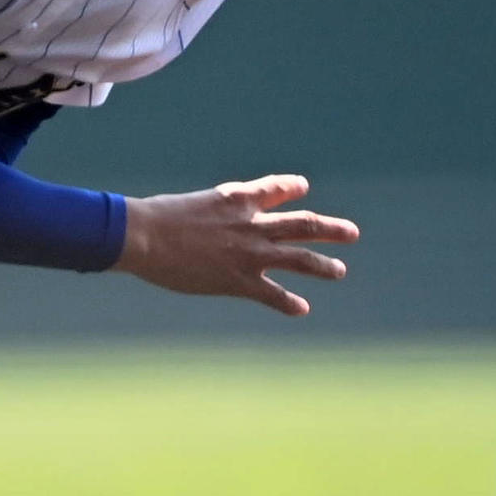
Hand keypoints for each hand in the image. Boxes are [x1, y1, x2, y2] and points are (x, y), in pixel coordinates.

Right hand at [112, 174, 358, 315]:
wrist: (144, 235)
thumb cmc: (157, 217)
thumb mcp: (193, 203)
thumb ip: (212, 211)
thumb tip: (210, 219)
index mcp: (238, 198)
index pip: (275, 189)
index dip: (292, 187)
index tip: (303, 187)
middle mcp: (252, 223)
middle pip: (303, 224)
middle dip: (330, 229)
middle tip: (352, 233)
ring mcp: (249, 253)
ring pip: (299, 258)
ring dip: (323, 265)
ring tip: (339, 270)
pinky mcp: (239, 280)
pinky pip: (273, 294)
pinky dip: (289, 303)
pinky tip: (302, 308)